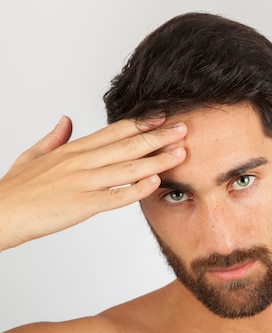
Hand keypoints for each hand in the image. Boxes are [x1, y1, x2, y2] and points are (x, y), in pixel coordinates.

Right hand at [0, 115, 186, 250]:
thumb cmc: (16, 187)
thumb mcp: (34, 154)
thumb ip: (54, 137)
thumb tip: (66, 119)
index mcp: (73, 149)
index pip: (114, 131)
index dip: (141, 123)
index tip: (164, 116)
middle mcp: (81, 162)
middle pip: (127, 145)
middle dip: (158, 137)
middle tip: (184, 129)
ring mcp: (82, 183)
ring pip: (127, 168)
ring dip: (157, 160)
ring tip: (180, 153)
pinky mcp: (81, 206)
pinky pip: (115, 197)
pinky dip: (136, 189)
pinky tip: (155, 183)